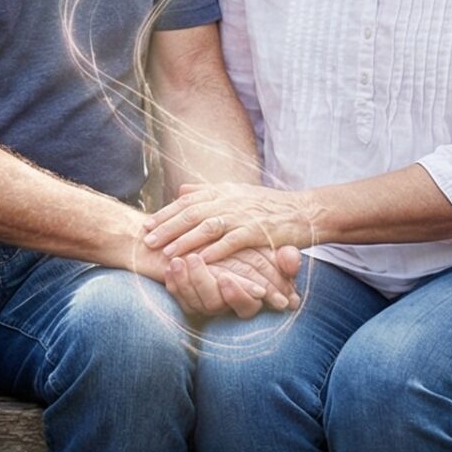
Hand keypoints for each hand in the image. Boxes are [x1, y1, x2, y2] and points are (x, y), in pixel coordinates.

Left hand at [145, 183, 319, 262]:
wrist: (304, 212)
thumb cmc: (269, 206)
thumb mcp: (237, 193)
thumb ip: (208, 191)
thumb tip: (180, 189)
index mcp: (223, 191)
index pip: (188, 200)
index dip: (166, 212)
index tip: (146, 224)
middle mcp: (230, 200)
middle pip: (192, 213)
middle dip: (167, 226)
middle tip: (147, 240)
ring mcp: (243, 215)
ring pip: (207, 227)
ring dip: (184, 240)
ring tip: (166, 252)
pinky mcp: (257, 232)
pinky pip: (230, 243)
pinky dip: (213, 252)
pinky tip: (199, 262)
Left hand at [164, 247, 303, 318]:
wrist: (248, 258)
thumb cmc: (263, 254)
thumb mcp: (277, 254)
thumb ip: (288, 258)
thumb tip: (292, 258)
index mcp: (252, 298)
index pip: (247, 306)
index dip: (236, 296)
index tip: (226, 278)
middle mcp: (228, 306)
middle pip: (213, 304)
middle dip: (201, 282)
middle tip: (192, 258)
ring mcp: (208, 306)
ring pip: (193, 302)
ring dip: (183, 281)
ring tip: (176, 259)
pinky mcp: (190, 301)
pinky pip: (180, 298)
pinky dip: (174, 284)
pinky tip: (167, 268)